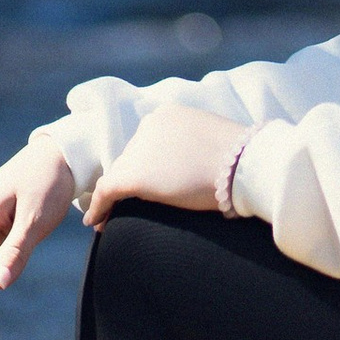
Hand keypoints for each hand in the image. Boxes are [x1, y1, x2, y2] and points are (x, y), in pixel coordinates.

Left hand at [86, 104, 247, 226]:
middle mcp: (149, 126)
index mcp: (170, 116)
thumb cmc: (241, 159)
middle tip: (127, 204)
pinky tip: (96, 223)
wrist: (244, 166)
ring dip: (114, 197)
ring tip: (109, 217)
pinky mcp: (133, 175)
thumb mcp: (215, 145)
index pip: (150, 143)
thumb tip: (200, 166)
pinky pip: (106, 192)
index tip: (147, 183)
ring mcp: (140, 149)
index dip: (146, 165)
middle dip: (131, 180)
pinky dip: (99, 208)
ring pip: (120, 175)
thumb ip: (196, 150)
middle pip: (133, 158)